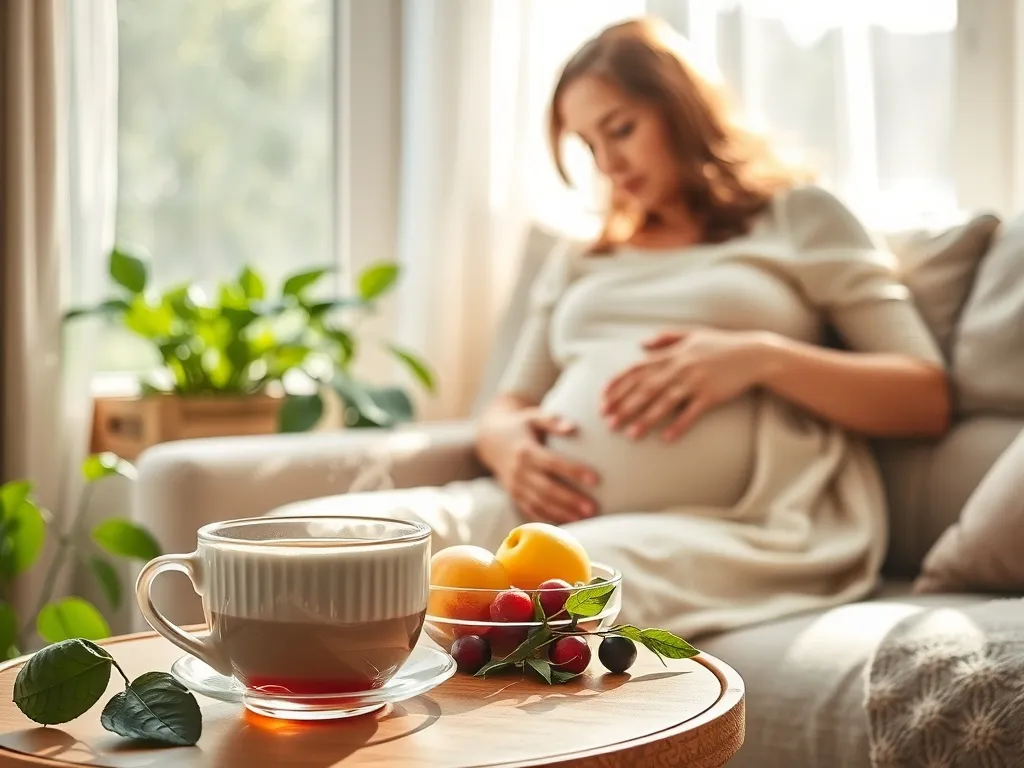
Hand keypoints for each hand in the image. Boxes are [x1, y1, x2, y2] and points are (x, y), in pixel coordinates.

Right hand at [481, 408, 599, 523]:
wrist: (489, 441)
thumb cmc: (519, 426)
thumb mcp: (532, 417)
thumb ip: (552, 420)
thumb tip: (573, 427)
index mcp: (525, 450)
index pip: (552, 463)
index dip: (573, 471)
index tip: (596, 480)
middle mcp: (519, 470)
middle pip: (546, 488)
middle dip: (570, 500)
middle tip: (593, 508)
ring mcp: (515, 486)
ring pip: (539, 503)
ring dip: (562, 513)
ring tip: (585, 519)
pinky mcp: (514, 496)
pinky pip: (531, 511)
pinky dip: (547, 519)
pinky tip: (567, 523)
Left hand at [601, 328, 770, 440]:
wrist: (753, 354)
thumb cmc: (720, 345)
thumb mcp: (691, 335)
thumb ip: (665, 339)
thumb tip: (641, 344)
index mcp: (672, 354)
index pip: (637, 369)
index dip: (617, 384)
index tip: (602, 399)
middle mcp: (680, 367)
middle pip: (646, 388)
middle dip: (625, 406)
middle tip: (608, 422)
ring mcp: (696, 381)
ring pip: (665, 403)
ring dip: (646, 419)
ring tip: (630, 435)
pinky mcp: (712, 395)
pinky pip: (692, 413)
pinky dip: (679, 425)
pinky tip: (666, 438)